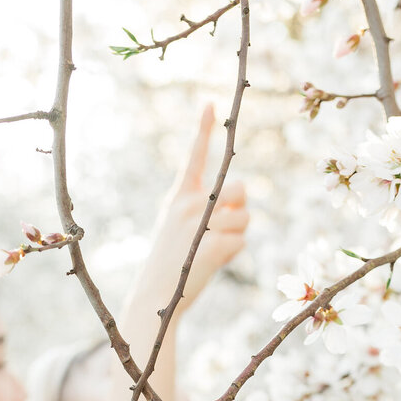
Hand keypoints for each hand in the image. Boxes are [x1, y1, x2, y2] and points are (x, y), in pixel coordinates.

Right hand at [142, 103, 248, 311]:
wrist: (154, 297)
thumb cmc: (172, 263)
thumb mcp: (180, 228)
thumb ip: (208, 209)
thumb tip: (243, 204)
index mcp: (178, 197)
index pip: (193, 157)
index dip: (203, 129)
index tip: (210, 103)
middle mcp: (187, 205)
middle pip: (240, 189)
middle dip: (240, 208)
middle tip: (221, 229)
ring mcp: (199, 225)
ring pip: (245, 217)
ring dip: (238, 234)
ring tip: (212, 248)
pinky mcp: (211, 246)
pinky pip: (241, 242)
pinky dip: (233, 255)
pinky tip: (212, 262)